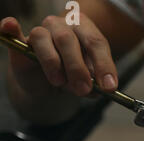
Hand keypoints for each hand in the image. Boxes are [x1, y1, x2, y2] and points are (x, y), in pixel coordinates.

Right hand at [1, 14, 117, 97]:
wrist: (49, 86)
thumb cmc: (73, 77)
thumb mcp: (88, 81)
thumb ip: (95, 82)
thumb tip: (101, 88)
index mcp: (85, 30)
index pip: (96, 43)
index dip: (104, 65)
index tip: (109, 86)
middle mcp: (63, 26)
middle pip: (70, 40)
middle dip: (78, 67)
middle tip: (84, 89)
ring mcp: (41, 31)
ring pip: (45, 39)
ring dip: (54, 63)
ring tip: (60, 83)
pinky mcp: (21, 43)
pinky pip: (13, 32)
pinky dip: (10, 28)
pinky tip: (10, 25)